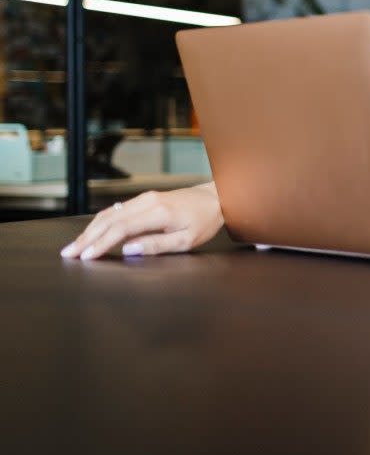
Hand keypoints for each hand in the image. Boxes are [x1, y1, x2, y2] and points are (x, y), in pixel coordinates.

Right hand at [60, 181, 224, 259]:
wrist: (216, 197)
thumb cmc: (204, 221)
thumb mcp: (187, 240)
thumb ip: (157, 245)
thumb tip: (128, 250)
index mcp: (158, 213)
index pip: (121, 229)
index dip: (101, 244)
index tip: (86, 257)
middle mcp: (147, 202)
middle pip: (109, 220)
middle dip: (87, 238)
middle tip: (69, 254)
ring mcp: (144, 198)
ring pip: (109, 214)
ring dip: (90, 230)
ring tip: (75, 246)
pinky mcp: (144, 199)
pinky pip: (116, 210)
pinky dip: (100, 222)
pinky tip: (91, 232)